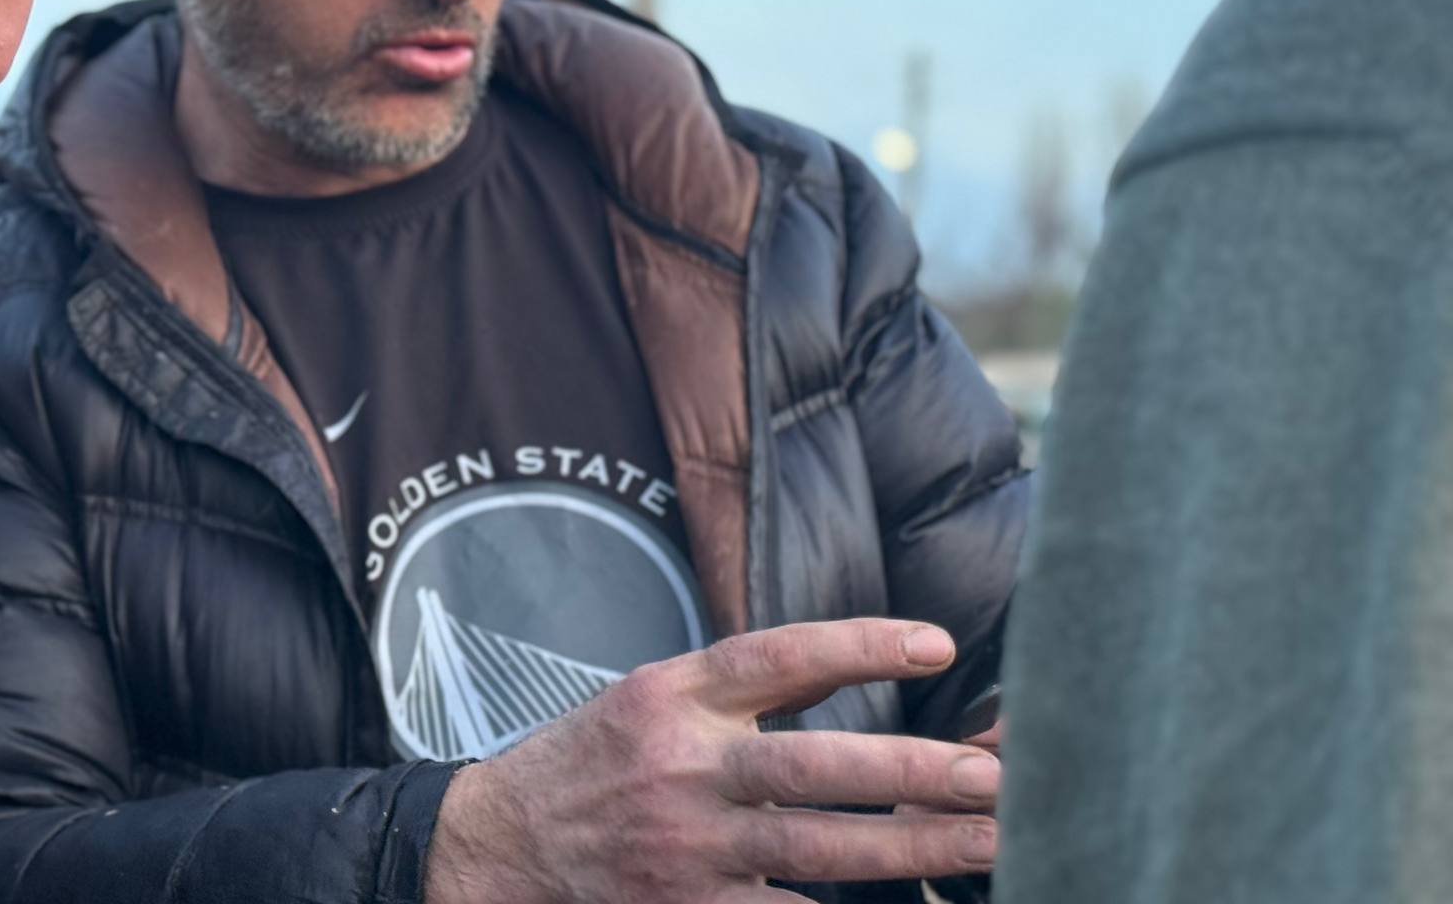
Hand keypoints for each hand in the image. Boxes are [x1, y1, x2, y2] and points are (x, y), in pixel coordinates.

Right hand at [422, 618, 1000, 903]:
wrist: (504, 847)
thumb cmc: (591, 762)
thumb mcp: (650, 695)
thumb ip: (739, 683)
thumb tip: (848, 659)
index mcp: (672, 697)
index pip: (776, 658)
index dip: (859, 648)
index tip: (936, 646)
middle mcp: (681, 768)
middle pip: (815, 766)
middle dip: (912, 773)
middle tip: (992, 776)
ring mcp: (687, 847)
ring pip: (819, 850)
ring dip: (914, 847)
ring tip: (991, 840)